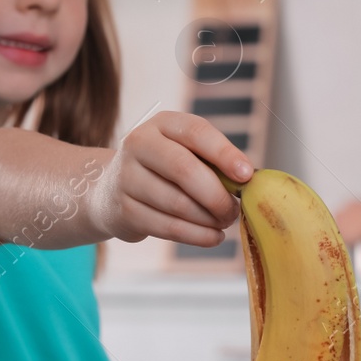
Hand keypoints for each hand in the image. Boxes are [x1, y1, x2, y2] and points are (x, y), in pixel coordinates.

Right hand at [95, 113, 253, 245]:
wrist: (112, 190)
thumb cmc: (165, 169)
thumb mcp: (185, 152)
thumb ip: (214, 161)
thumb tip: (248, 181)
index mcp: (162, 124)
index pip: (196, 132)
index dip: (224, 154)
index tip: (247, 175)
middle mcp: (139, 144)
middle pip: (184, 169)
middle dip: (217, 195)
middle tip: (234, 211)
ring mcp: (127, 177)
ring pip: (177, 203)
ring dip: (209, 219)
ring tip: (224, 223)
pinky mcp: (124, 209)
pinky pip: (168, 227)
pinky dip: (197, 236)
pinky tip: (213, 237)